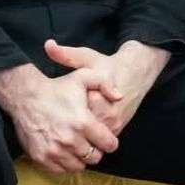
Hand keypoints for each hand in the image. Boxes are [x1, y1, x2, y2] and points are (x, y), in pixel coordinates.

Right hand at [0, 63, 120, 173]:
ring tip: (78, 147)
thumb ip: (106, 83)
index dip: (111, 142)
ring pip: (78, 166)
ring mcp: (54, 151)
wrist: (26, 96)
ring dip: (81, 159)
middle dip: (96, 151)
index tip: (107, 139)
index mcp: (83, 123)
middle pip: (94, 157)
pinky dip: (65, 164)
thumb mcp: (84, 76)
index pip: (108, 144)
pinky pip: (60, 170)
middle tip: (92, 143)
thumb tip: (120, 97)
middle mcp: (69, 140)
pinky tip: (65, 152)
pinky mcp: (41, 157)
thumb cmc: (57, 87)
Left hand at [44, 39, 168, 135]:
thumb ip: (66, 54)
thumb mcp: (87, 58)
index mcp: (96, 95)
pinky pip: (98, 139)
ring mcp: (113, 123)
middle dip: (67, 126)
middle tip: (58, 120)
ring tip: (66, 127)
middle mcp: (107, 113)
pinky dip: (88, 137)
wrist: (137, 72)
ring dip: (78, 134)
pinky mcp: (117, 129)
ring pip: (89, 137)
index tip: (54, 108)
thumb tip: (48, 45)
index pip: (72, 113)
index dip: (60, 113)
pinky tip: (79, 130)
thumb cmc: (109, 65)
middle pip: (80, 128)